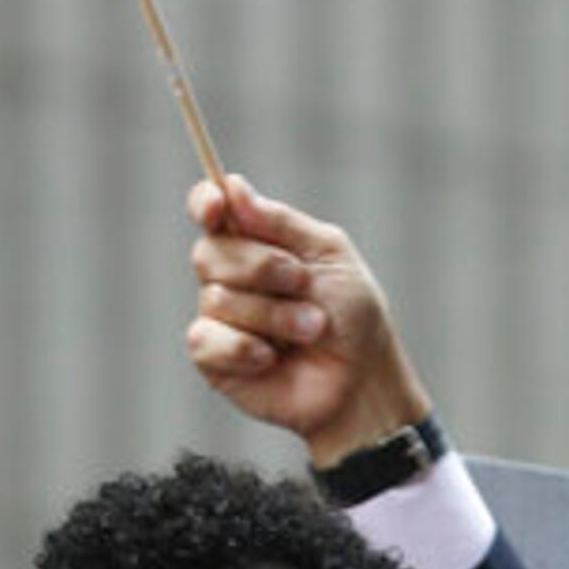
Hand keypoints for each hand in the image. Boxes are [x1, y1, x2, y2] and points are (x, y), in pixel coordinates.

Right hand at [185, 175, 432, 466]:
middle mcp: (230, 276)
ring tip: (311, 330)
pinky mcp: (214, 360)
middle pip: (210, 252)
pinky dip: (244, 348)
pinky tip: (272, 359)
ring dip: (273, 315)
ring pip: (216, 298)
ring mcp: (219, 317)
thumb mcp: (330, 254)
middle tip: (302, 285)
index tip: (217, 206)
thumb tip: (232, 188)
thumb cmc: (353, 316)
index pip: (210, 209)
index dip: (206, 204)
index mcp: (255, 241)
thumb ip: (281, 221)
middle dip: (261, 267)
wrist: (363, 381)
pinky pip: (205, 340)